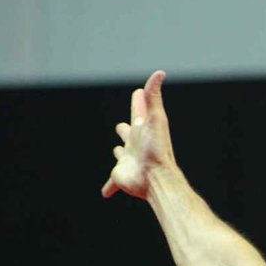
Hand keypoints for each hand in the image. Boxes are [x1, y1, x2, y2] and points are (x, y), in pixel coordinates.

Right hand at [101, 70, 175, 198]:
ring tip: (119, 151)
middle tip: (125, 125)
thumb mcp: (155, 119)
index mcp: (142, 129)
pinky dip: (109, 186)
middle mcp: (135, 144)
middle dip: (127, 127)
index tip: (139, 93)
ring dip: (121, 153)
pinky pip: (112, 182)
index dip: (139, 100)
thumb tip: (160, 72)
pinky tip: (105, 193)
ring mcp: (128, 160)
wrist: (156, 179)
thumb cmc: (157, 149)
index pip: (139, 110)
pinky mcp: (121, 176)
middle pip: (129, 132)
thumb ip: (154, 96)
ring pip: (122, 154)